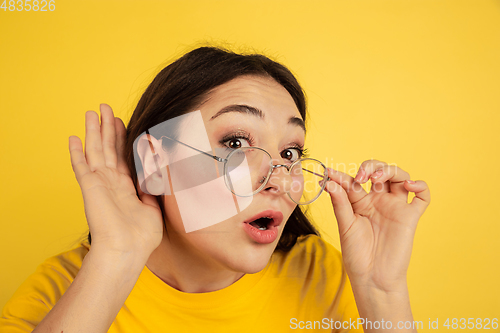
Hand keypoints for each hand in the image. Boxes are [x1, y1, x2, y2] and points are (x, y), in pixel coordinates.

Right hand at [69, 104, 162, 255]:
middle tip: (104, 108)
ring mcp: (100, 184)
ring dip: (93, 131)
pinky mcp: (90, 187)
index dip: (122, 138)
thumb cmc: (142, 237)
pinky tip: (73, 137)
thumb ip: (153, 189)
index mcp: (126, 187)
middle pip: (109, 148)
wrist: (127, 250)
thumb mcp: (154, 207)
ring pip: (95, 150)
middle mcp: (111, 182)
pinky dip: (76, 152)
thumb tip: (159, 173)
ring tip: (91, 112)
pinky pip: (81, 166)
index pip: (123, 156)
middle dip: (107, 127)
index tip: (122, 122)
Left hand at [324, 160, 429, 291]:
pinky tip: (409, 185)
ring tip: (377, 179)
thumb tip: (330, 181)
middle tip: (361, 177)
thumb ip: (340, 203)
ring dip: (389, 170)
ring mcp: (395, 207)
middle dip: (370, 166)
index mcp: (360, 202)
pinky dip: (420, 186)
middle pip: (379, 172)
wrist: (373, 277)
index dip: (342, 175)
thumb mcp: (345, 225)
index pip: (353, 181)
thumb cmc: (357, 254)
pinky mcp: (410, 216)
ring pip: (400, 177)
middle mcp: (378, 201)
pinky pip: (423, 196)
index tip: (330, 173)